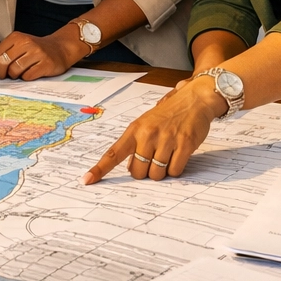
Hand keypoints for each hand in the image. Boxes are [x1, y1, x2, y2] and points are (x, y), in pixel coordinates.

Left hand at [0, 30, 79, 80]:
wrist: (60, 48)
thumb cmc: (35, 49)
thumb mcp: (16, 47)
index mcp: (16, 37)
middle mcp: (26, 43)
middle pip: (3, 62)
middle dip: (0, 73)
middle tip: (3, 76)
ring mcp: (37, 53)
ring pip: (15, 70)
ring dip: (14, 76)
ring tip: (18, 73)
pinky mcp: (45, 64)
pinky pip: (28, 76)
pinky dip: (26, 78)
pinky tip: (29, 73)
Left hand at [83, 76, 227, 183]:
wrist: (193, 100)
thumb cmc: (167, 114)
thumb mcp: (145, 124)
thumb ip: (135, 144)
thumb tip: (130, 167)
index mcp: (134, 130)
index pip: (113, 153)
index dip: (100, 169)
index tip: (87, 180)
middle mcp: (148, 135)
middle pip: (137, 172)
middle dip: (144, 172)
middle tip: (153, 159)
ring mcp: (166, 140)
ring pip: (156, 174)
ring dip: (161, 172)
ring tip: (167, 155)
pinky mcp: (184, 144)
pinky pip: (174, 171)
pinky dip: (175, 169)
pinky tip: (178, 155)